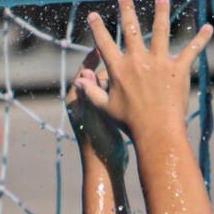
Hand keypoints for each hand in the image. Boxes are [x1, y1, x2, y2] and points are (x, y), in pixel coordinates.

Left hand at [67, 51, 126, 170]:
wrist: (106, 166)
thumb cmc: (98, 143)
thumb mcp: (94, 116)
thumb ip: (90, 94)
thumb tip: (84, 74)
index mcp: (76, 101)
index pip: (82, 73)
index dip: (91, 59)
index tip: (99, 47)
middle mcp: (84, 104)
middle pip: (97, 78)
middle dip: (108, 68)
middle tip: (120, 56)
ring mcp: (96, 111)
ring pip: (108, 88)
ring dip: (118, 79)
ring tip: (131, 69)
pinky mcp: (108, 117)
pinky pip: (116, 98)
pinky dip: (124, 91)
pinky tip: (137, 85)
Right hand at [81, 0, 212, 142]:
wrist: (156, 132)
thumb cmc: (130, 124)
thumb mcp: (106, 109)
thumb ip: (91, 93)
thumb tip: (79, 80)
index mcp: (119, 70)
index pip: (104, 44)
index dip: (97, 28)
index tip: (94, 15)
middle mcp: (138, 61)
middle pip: (131, 28)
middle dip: (126, 9)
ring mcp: (159, 63)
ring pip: (161, 31)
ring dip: (161, 12)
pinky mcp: (178, 69)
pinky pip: (192, 50)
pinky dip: (201, 39)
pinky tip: (209, 28)